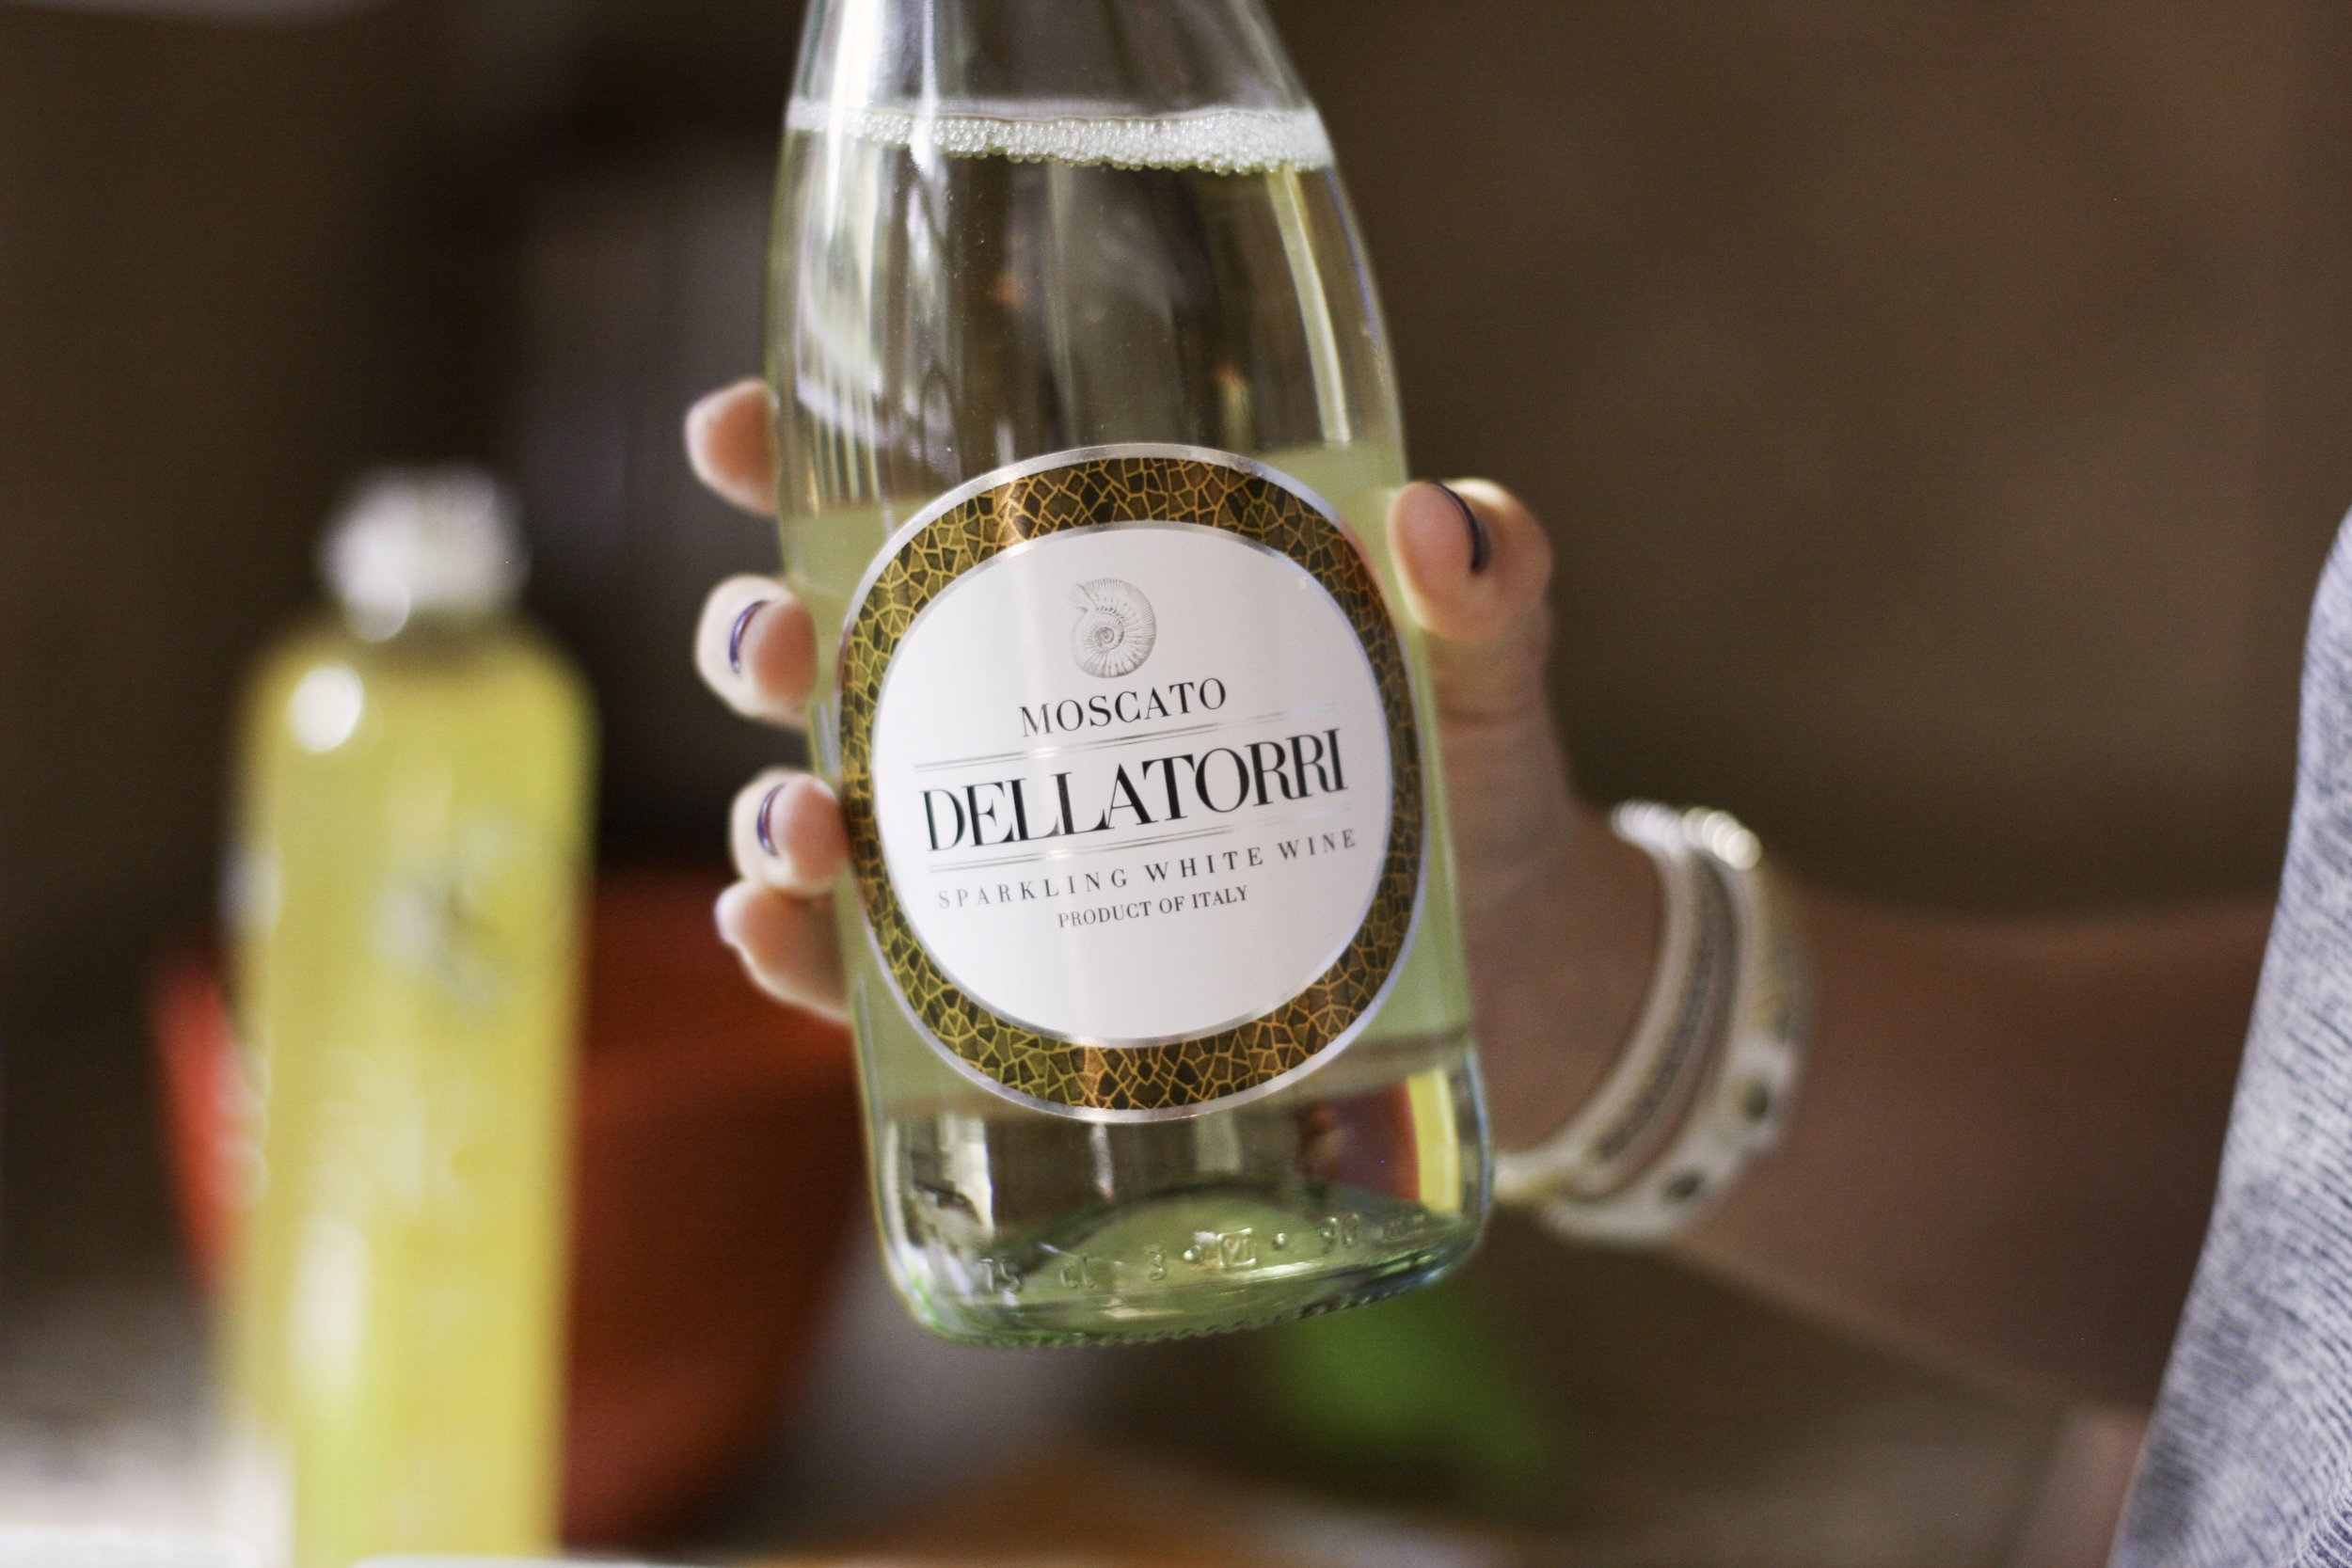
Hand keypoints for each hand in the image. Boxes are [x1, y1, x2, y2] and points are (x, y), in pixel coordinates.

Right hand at [685, 378, 1657, 1145]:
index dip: (801, 459)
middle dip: (762, 637)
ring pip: (830, 815)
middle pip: (836, 658)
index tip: (735, 431)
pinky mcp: (1023, 992)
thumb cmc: (1468, 791)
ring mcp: (1013, 860)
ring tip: (806, 823)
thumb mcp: (1485, 678)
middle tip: (782, 645)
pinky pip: (874, 979)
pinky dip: (805, 959)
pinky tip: (786, 937)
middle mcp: (1025, 722)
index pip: (928, 512)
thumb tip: (1431, 520)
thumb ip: (1489, 593)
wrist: (1505, 976)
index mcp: (1103, 606)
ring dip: (775, 812)